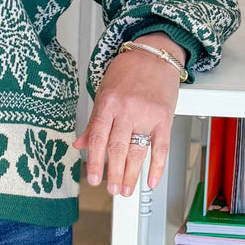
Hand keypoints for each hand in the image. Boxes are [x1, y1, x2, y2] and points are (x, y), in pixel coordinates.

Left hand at [73, 37, 184, 196]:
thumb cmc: (128, 71)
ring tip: (126, 190)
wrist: (155, 54)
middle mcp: (127, 109)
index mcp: (108, 103)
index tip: (93, 179)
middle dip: (113, 173)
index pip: (99, 138)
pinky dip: (156, 166)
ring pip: (137, 151)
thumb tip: (80, 145)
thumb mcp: (104, 92)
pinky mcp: (164, 117)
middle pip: (118, 148)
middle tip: (112, 190)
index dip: (95, 161)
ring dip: (131, 174)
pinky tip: (151, 180)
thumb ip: (94, 121)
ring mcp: (146, 114)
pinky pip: (160, 146)